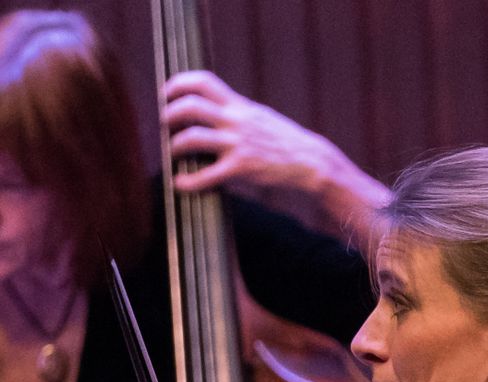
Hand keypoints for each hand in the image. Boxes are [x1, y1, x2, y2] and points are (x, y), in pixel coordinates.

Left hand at [163, 70, 390, 247]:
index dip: (179, 83)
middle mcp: (236, 121)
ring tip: (171, 152)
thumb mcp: (260, 117)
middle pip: (190, 106)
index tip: (167, 93)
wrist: (311, 162)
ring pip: (192, 137)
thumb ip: (237, 112)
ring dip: (174, 145)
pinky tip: (180, 183)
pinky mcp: (242, 169)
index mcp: (240, 105)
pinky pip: (207, 174)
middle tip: (165, 125)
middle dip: (169, 114)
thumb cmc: (285, 142)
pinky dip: (188, 180)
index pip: (203, 81)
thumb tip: (213, 112)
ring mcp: (238, 145)